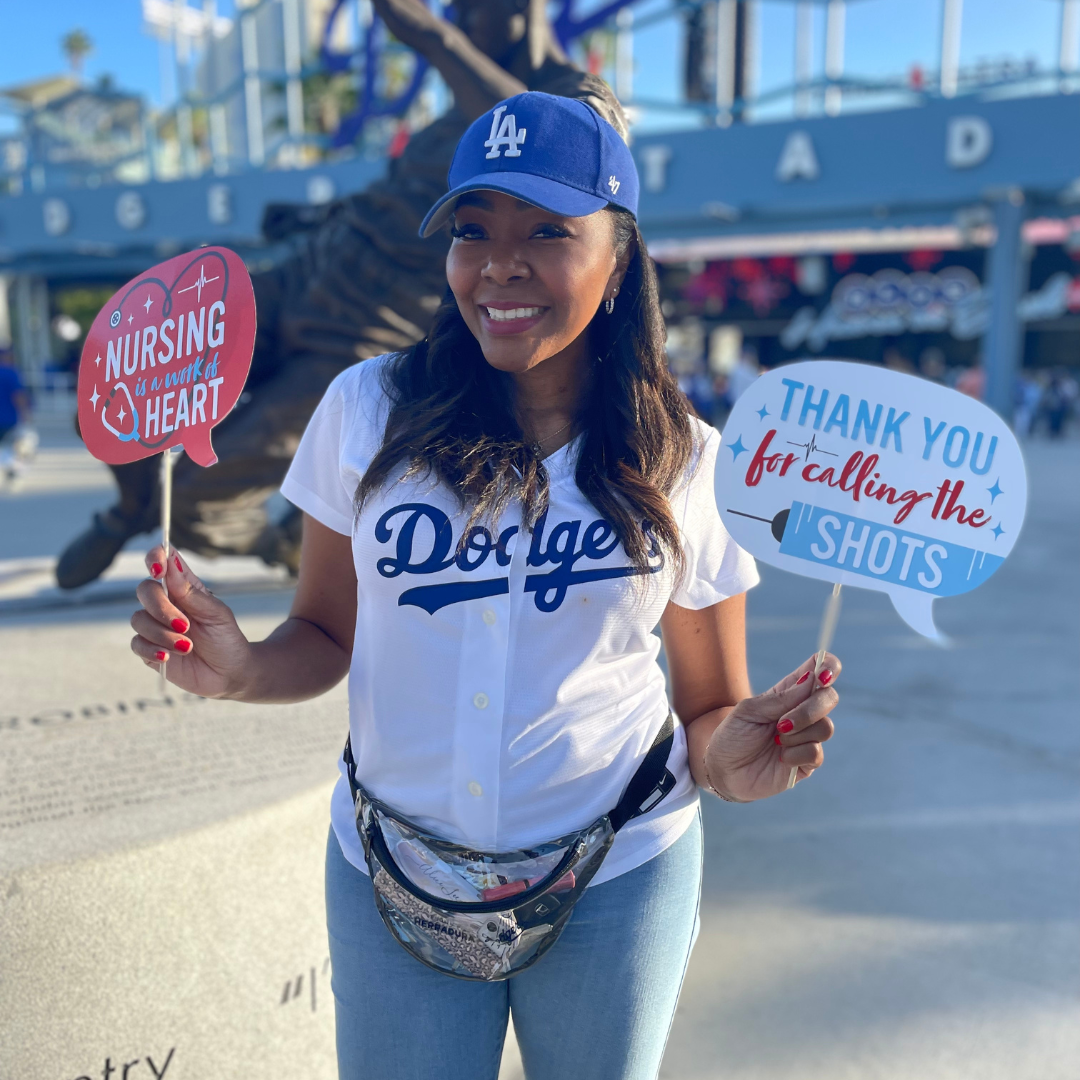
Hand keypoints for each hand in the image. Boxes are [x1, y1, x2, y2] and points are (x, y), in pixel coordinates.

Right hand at [130, 547, 252, 698]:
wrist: (229, 673)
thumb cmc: (226, 638)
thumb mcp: (216, 614)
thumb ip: (192, 593)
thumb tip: (171, 565)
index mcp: (183, 588)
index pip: (162, 562)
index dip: (155, 557)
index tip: (158, 568)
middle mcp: (165, 603)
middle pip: (145, 590)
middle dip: (161, 607)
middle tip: (185, 625)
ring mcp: (155, 626)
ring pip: (139, 619)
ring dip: (162, 634)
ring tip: (187, 646)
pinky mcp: (149, 649)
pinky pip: (136, 643)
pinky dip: (152, 649)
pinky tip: (168, 657)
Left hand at [703, 654, 839, 800]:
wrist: (722, 770)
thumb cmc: (732, 735)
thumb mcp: (749, 711)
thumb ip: (781, 698)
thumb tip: (813, 679)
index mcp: (789, 692)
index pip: (819, 670)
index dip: (829, 666)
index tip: (823, 676)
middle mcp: (802, 712)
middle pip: (829, 698)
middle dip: (809, 710)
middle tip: (782, 723)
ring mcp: (807, 737)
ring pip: (826, 727)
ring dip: (798, 734)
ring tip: (775, 740)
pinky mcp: (807, 762)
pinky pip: (816, 753)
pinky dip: (795, 754)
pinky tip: (781, 757)